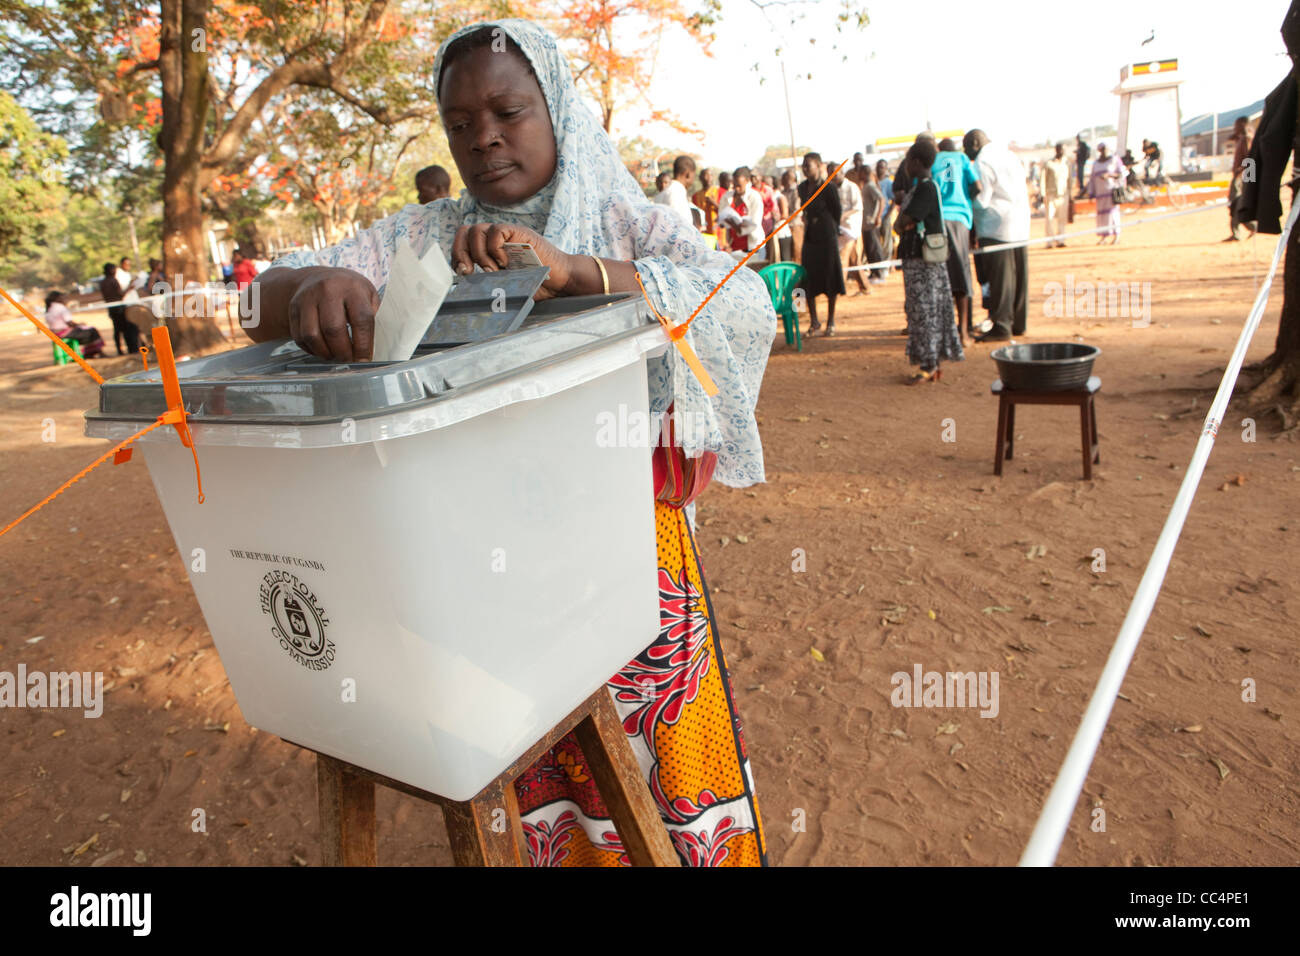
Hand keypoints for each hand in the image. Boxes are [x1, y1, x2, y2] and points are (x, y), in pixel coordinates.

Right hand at [287, 267, 378, 361]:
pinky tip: (321, 350)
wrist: (317, 278)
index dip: (363, 345)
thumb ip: (371, 317)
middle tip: (348, 361)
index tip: (364, 360)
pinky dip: (311, 349)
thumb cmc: (349, 291)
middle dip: (342, 352)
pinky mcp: (293, 308)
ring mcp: (307, 298)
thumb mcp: (367, 295)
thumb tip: (368, 349)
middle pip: (333, 329)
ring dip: (325, 353)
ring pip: (312, 335)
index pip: (361, 320)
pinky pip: (299, 336)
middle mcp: (327, 289)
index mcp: (352, 287)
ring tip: (334, 356)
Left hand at [451, 223, 572, 299]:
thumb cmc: (535, 285)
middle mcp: (496, 238)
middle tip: (468, 271)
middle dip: (460, 253)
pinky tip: (505, 262)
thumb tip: (465, 289)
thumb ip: (486, 282)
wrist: (560, 281)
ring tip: (493, 270)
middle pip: (464, 232)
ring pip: (477, 231)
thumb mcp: (503, 285)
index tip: (462, 273)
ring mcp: (507, 233)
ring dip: (479, 254)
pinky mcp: (518, 232)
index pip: (463, 240)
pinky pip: (496, 232)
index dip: (457, 255)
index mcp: (489, 248)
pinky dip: (495, 249)